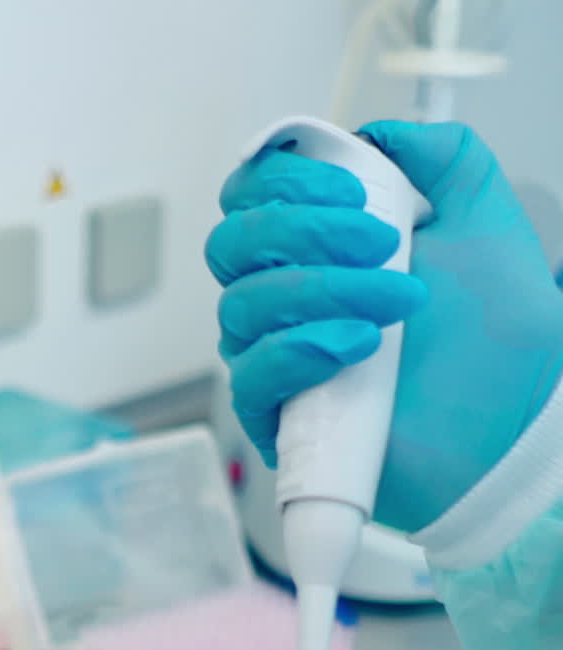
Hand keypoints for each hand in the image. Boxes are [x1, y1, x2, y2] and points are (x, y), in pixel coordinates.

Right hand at [209, 121, 562, 531]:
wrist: (509, 429)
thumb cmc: (494, 346)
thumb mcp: (486, 225)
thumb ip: (445, 159)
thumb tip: (381, 131)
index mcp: (316, 251)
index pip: (252, 197)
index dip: (286, 180)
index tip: (355, 190)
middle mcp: (284, 302)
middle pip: (230, 244)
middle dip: (301, 230)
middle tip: (379, 244)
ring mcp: (273, 359)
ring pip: (241, 306)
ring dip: (322, 290)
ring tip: (396, 306)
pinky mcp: (274, 417)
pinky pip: (250, 374)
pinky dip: (302, 349)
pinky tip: (358, 348)